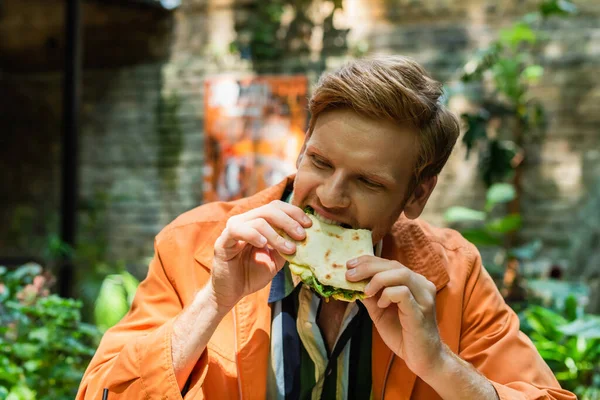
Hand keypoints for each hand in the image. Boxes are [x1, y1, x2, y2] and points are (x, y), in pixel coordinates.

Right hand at [211, 200, 311, 310]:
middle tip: (302, 235)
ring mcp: (233, 229)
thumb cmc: (252, 274)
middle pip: (269, 209)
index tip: (309, 225)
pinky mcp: (223, 241)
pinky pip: (238, 230)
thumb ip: (287, 245)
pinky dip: (253, 235)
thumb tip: (305, 236)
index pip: (276, 207)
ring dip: (277, 235)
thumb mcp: (276, 259)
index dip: (294, 212)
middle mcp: (245, 221)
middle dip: (289, 221)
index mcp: (257, 222)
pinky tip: (263, 245)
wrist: (231, 293)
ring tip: (288, 248)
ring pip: (258, 220)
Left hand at [346, 256, 443, 377]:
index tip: (350, 265)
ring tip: (365, 291)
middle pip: (393, 265)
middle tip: (349, 274)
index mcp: (412, 282)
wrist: (422, 359)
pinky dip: (387, 294)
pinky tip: (381, 305)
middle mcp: (421, 285)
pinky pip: (402, 292)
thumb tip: (352, 282)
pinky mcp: (421, 310)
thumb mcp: (380, 311)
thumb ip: (369, 296)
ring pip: (400, 273)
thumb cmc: (403, 334)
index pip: (389, 263)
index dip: (368, 261)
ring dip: (377, 279)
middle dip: (368, 267)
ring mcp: (423, 296)